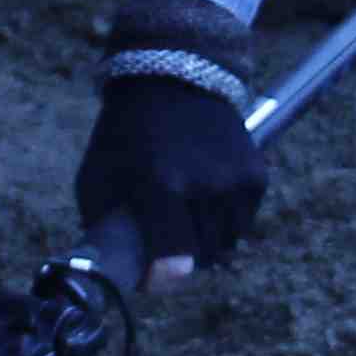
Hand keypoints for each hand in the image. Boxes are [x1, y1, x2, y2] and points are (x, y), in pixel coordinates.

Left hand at [79, 0, 261, 286]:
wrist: (172, 76)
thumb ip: (106, 230)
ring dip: (205, 243)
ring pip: (227, 246)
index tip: (154, 276)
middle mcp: (205, 185)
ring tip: (183, 218)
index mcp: (161, 186)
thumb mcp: (98, 178)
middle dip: (180, 261)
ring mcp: (236, 180)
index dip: (163, 278)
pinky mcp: (256, 176)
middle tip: (163, 244)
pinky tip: (205, 197)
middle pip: (201, 259)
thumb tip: (118, 275)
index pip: (175, 262)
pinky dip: (225, 221)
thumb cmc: (125, 135)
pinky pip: (243, 223)